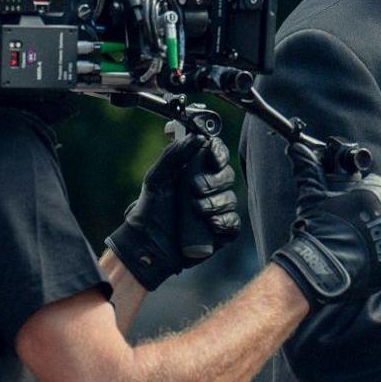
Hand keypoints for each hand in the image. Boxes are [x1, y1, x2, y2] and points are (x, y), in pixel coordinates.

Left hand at [106, 126, 239, 289]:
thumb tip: (196, 136)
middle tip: (194, 188)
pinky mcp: (221, 232)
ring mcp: (217, 210)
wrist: (147, 245)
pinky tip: (210, 224)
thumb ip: (173, 154)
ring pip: (230, 200)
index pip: (216, 154)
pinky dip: (223, 222)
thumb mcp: (156, 178)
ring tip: (195, 210)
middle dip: (213, 181)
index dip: (218, 153)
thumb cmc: (150, 210)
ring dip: (214, 203)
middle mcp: (209, 189)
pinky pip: (233, 223)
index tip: (211, 157)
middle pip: (227, 176)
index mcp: (195, 171)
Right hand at [269, 144, 380, 304]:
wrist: (320, 265)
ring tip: (346, 247)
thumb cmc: (316, 227)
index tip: (350, 206)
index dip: (361, 197)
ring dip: (369, 241)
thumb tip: (296, 148)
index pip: (375, 190)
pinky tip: (352, 262)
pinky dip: (370, 262)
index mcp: (370, 197)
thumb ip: (308, 170)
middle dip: (364, 220)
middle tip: (343, 229)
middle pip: (377, 215)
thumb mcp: (311, 196)